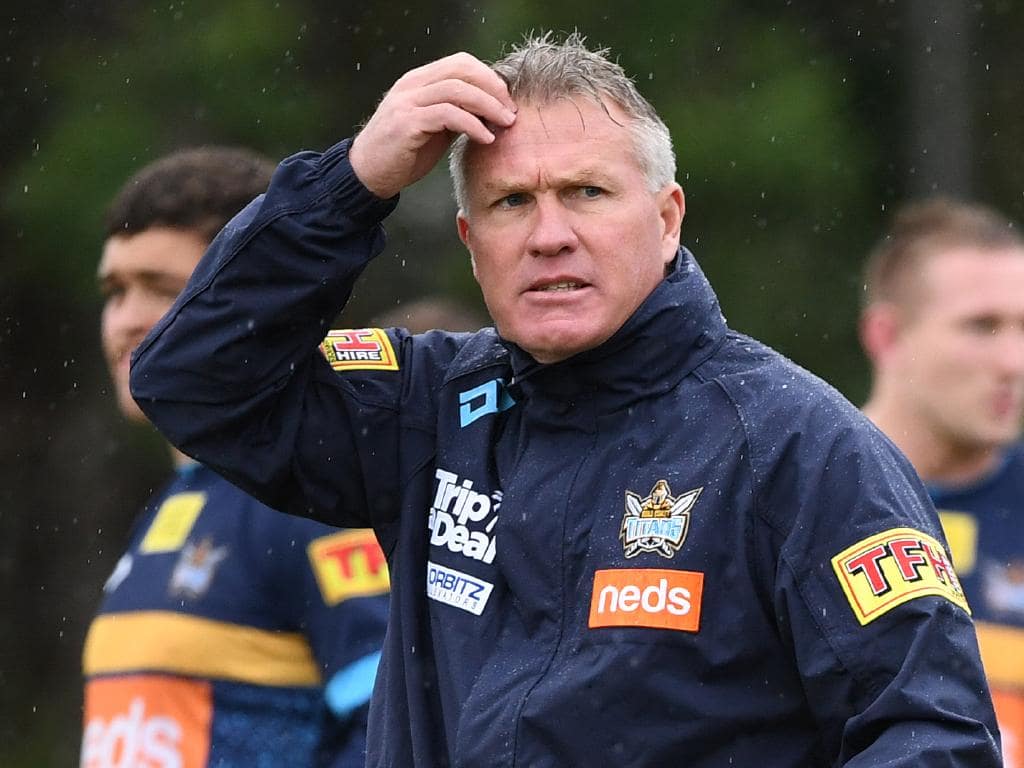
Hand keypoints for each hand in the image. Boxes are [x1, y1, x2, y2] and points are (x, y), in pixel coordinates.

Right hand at [349, 52, 516, 198]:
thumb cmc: (404, 153)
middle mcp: (412, 85)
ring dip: (488, 106)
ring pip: (457, 90)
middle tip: (511, 111)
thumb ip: (456, 114)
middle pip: (462, 70)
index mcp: (419, 81)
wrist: (369, 174)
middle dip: (493, 89)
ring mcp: (408, 102)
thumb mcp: (434, 128)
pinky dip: (472, 125)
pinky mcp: (407, 123)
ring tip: (505, 124)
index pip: (460, 62)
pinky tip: (486, 138)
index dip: (488, 77)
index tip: (507, 100)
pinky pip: (448, 115)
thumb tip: (490, 111)